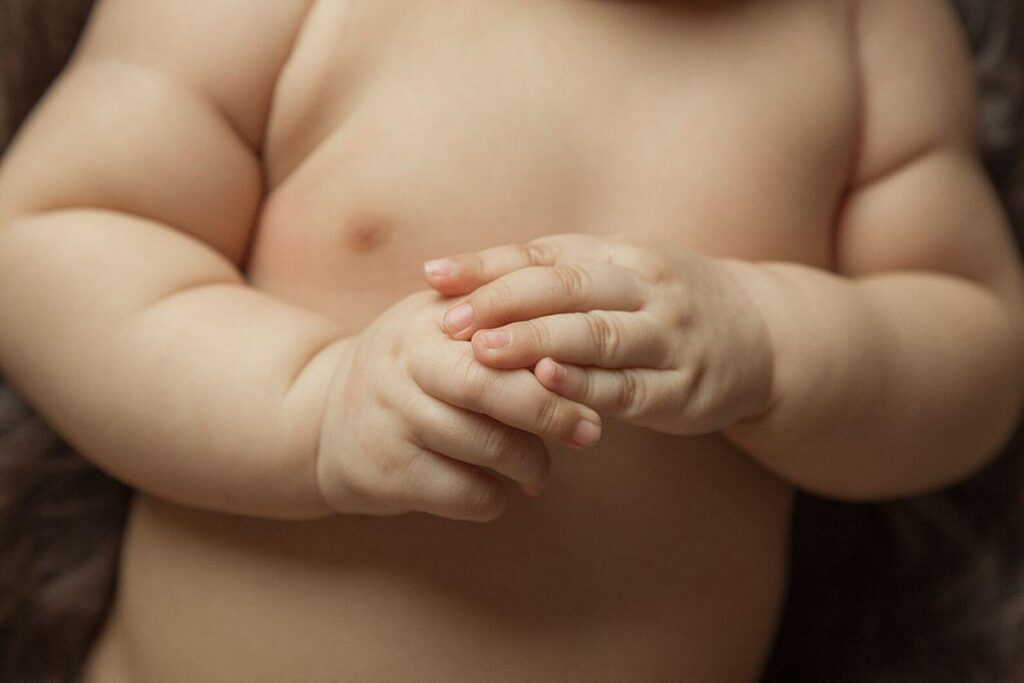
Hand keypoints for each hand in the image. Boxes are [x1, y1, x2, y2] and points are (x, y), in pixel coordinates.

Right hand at [316, 291, 602, 522]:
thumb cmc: (410, 370)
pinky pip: (467, 493)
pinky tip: (496, 488)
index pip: (500, 331)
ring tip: (538, 470)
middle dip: (550, 411)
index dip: (550, 354)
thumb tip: (578, 330)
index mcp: (426, 322)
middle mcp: (403, 365)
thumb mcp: (437, 326)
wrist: (321, 420)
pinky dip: (496, 497)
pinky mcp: (388, 473)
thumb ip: (498, 318)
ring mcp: (392, 420)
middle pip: (490, 387)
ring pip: (487, 447)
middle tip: (589, 431)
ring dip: (531, 465)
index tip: (592, 373)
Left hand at [423, 234, 773, 435]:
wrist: (761, 335)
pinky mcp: (682, 386)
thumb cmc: (665, 305)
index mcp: (620, 254)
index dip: (487, 265)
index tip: (434, 276)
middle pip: (566, 288)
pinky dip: (586, 385)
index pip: (544, 255)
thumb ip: (557, 277)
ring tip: (484, 351)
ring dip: (537, 342)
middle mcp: (645, 287)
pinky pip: (628, 385)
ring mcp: (668, 335)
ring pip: (596, 334)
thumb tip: (465, 282)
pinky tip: (548, 385)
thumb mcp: (620, 275)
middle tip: (449, 322)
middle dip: (503, 302)